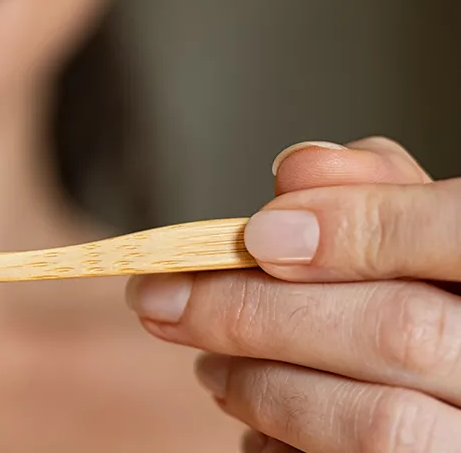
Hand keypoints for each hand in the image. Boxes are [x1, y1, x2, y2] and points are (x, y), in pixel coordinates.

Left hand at [125, 137, 460, 451]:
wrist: (446, 402)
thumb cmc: (436, 308)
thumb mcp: (422, 242)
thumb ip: (375, 197)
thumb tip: (296, 172)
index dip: (361, 227)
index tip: (257, 235)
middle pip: (401, 331)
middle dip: (259, 311)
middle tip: (165, 300)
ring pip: (378, 422)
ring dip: (262, 386)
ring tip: (210, 367)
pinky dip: (279, 442)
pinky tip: (257, 422)